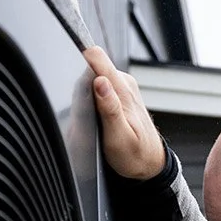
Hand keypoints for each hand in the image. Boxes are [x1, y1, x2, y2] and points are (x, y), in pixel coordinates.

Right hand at [84, 45, 166, 179]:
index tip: (71, 81)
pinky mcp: (119, 93)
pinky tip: (96, 117)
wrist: (149, 164)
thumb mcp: (119, 137)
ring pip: (93, 76)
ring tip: (91, 118)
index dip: (78, 61)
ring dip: (85, 94)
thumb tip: (100, 82)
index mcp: (122, 89)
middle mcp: (124, 83)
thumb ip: (109, 108)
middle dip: (79, 84)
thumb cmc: (135, 155)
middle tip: (84, 112)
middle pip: (90, 65)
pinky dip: (92, 99)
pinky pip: (98, 86)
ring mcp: (122, 87)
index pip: (95, 56)